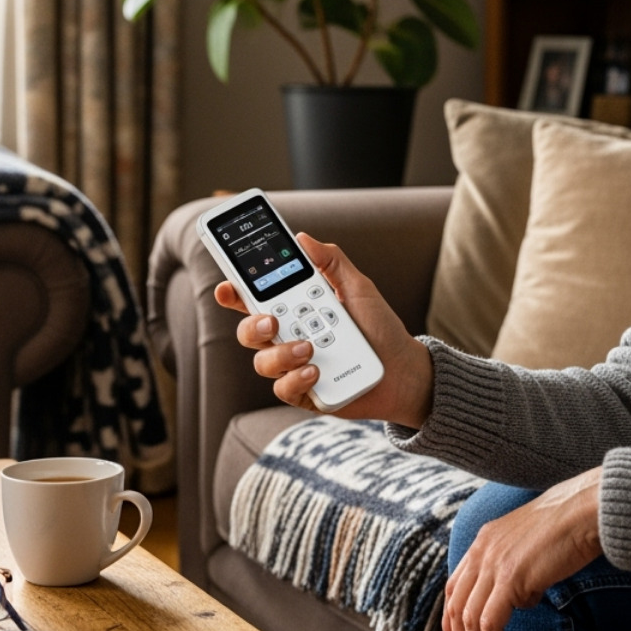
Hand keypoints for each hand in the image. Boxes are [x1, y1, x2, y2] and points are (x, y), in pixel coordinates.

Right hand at [217, 232, 432, 427]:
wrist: (403, 369)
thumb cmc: (379, 327)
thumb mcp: (358, 288)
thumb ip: (331, 262)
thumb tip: (303, 238)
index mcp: (296, 309)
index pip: (256, 299)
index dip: (235, 292)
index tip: (227, 286)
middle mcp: (288, 337)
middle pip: (248, 331)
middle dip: (251, 325)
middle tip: (271, 321)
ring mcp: (293, 366)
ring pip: (262, 362)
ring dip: (282, 353)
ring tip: (311, 348)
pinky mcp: (304, 392)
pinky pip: (283, 388)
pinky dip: (296, 378)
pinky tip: (316, 371)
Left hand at [443, 468, 602, 630]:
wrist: (584, 510)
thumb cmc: (569, 525)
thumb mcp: (530, 542)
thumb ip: (517, 566)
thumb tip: (522, 597)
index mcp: (484, 540)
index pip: (455, 585)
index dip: (450, 616)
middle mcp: (482, 551)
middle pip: (455, 603)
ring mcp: (494, 564)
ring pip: (468, 617)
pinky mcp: (510, 579)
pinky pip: (489, 623)